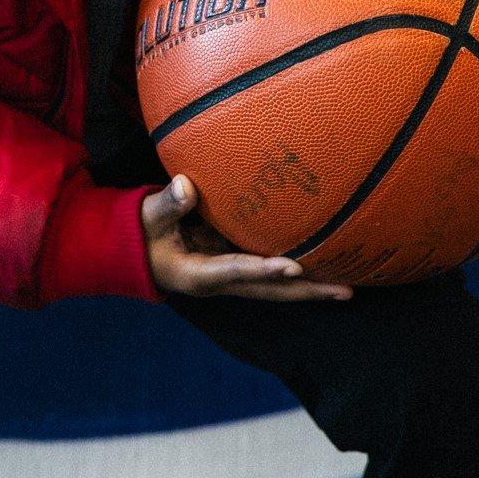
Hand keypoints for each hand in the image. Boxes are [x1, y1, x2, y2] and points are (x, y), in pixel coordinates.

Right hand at [141, 175, 354, 301]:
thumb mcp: (146, 218)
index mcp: (197, 275)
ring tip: (347, 285)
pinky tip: (321, 263)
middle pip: (269, 291)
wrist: (131, 253)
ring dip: (308, 287)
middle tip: (345, 291)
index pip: (235, 271)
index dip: (263, 269)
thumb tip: (186, 186)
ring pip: (274, 286)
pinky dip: (295, 271)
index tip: (294, 266)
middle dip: (306, 291)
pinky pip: (268, 273)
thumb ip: (167, 204)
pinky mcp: (233, 267)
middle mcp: (220, 283)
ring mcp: (229, 278)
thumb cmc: (137, 233)